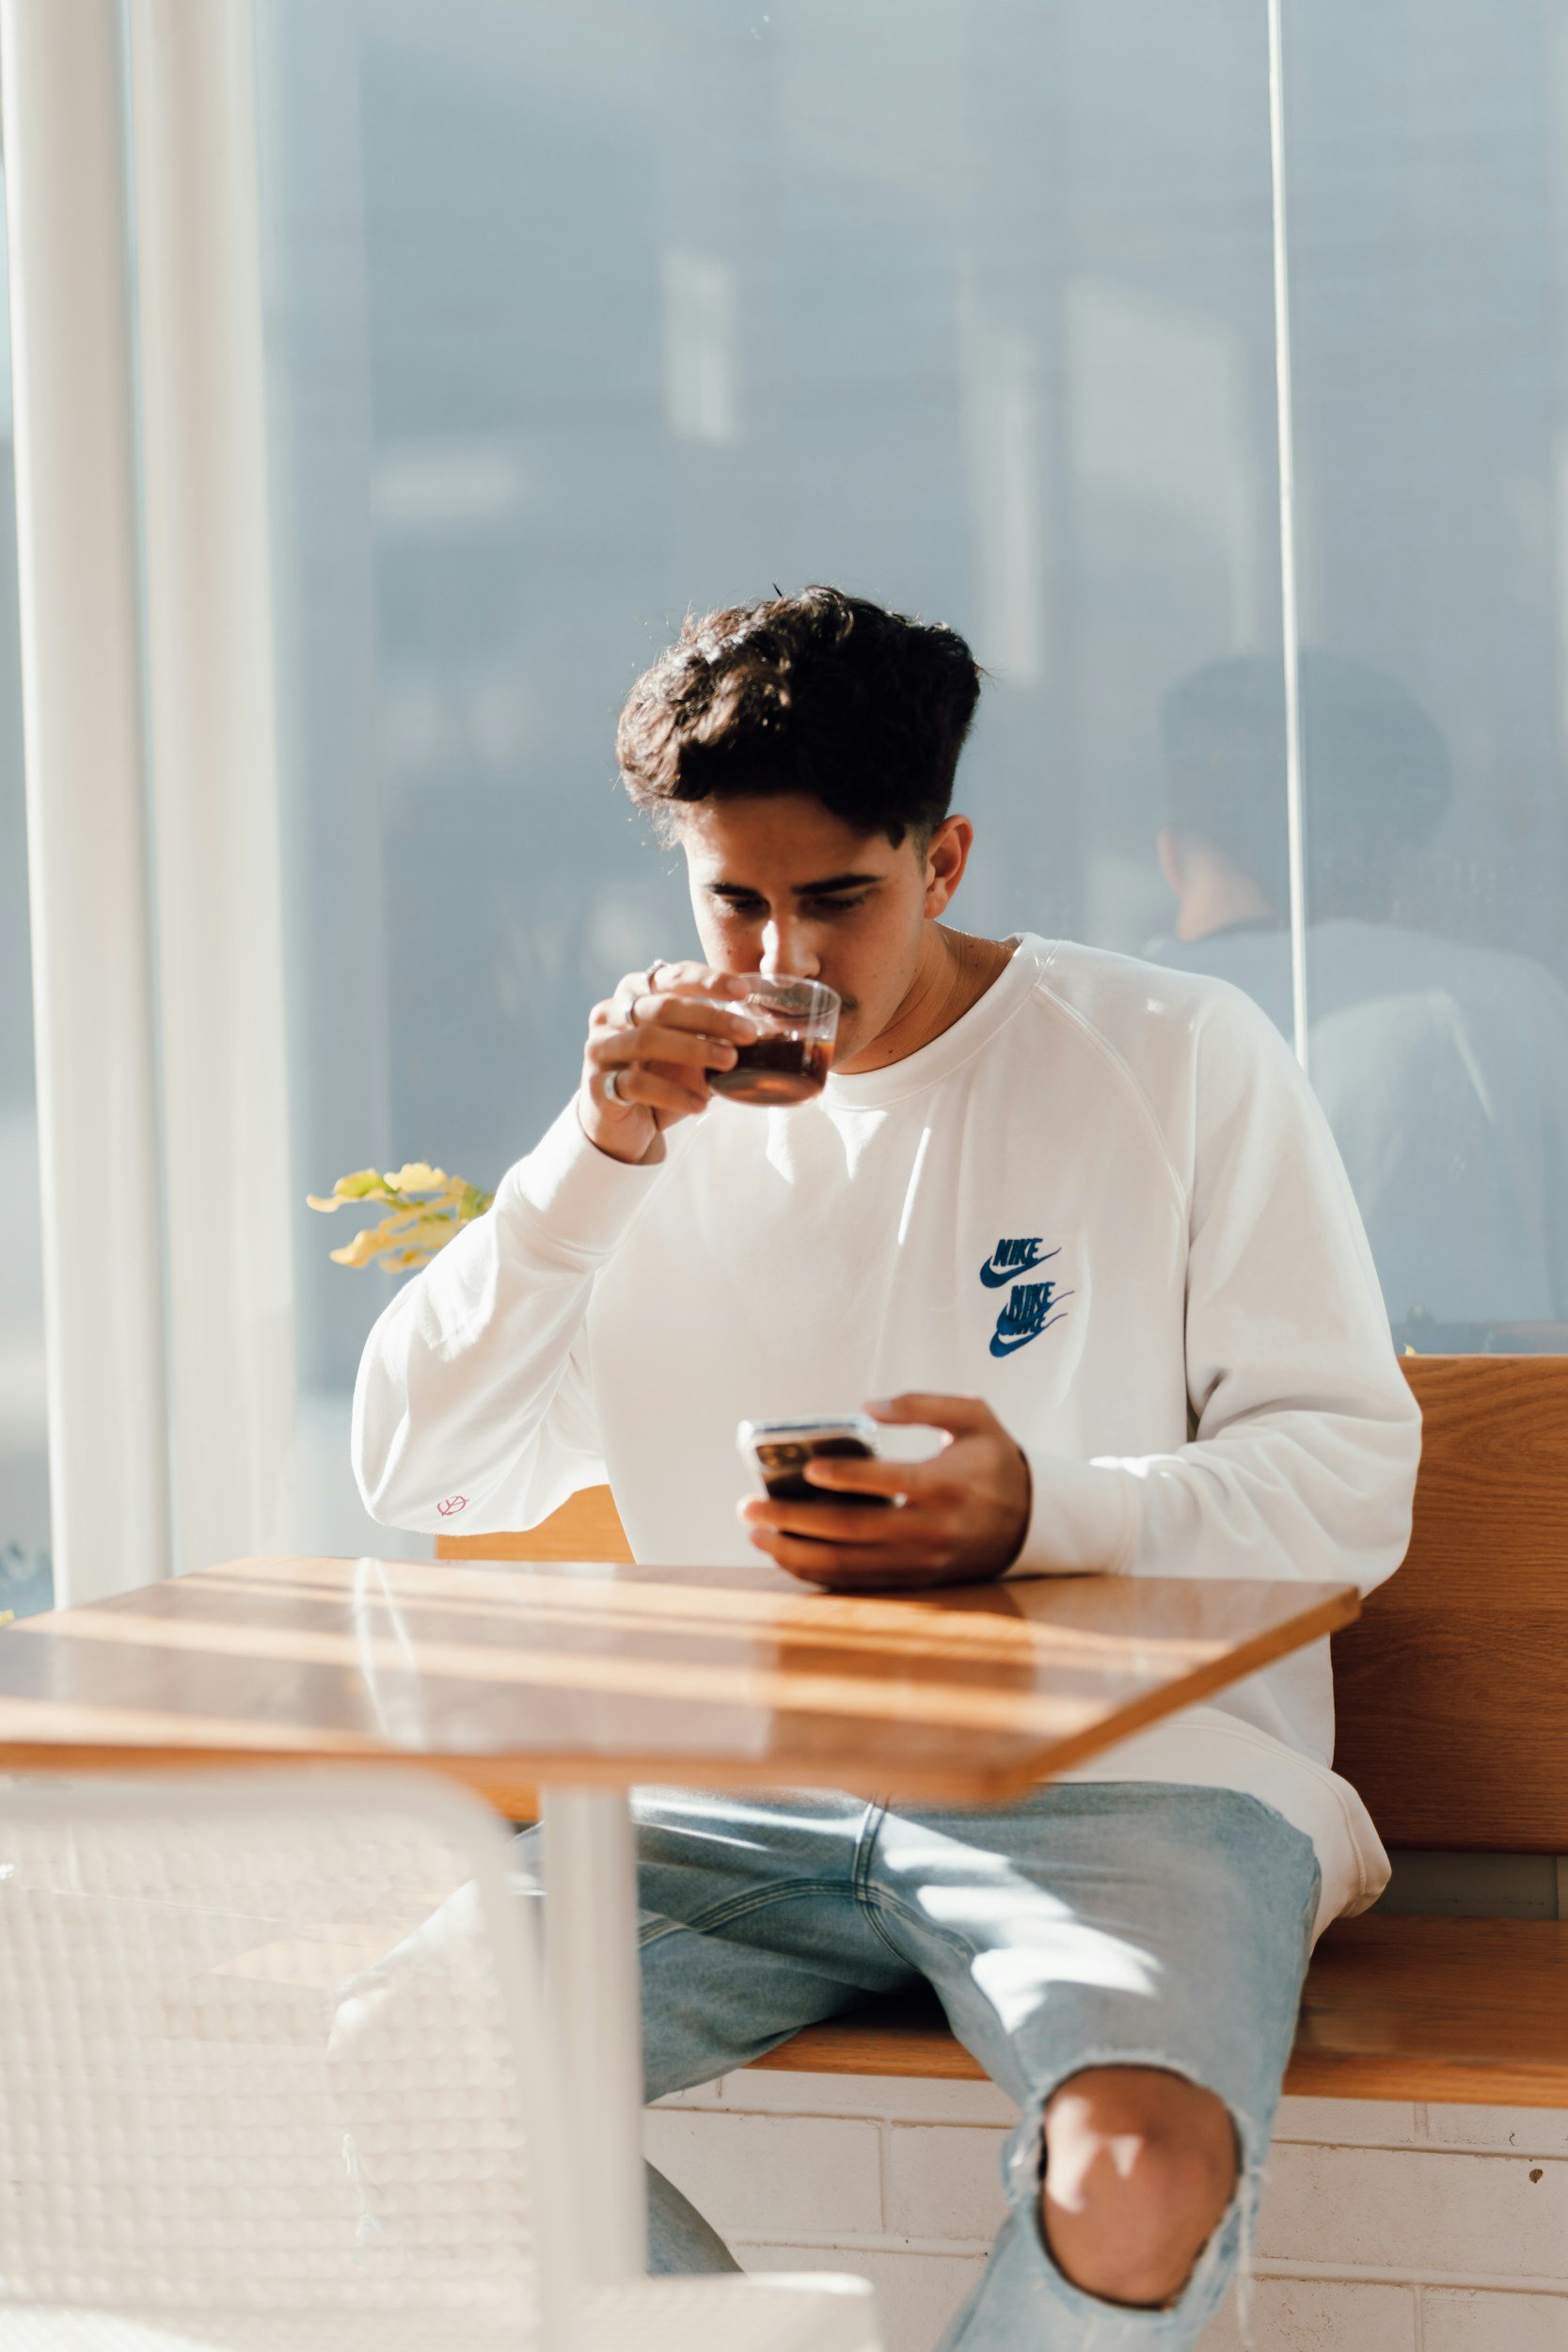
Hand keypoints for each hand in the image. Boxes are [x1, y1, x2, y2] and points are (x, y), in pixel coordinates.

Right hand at [579, 961, 757, 1165]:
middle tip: (748, 1033)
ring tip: (729, 1062)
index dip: (708, 980)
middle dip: (710, 1017)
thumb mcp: (687, 1050)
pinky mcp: (596, 1084)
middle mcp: (610, 1013)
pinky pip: (636, 1084)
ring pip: (646, 1039)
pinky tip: (700, 1104)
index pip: (672, 975)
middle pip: (662, 1006)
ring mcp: (599, 1048)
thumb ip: (711, 1033)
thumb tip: (762, 1028)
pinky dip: (673, 1093)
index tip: (744, 990)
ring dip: (694, 1049)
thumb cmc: (659, 1077)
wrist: (622, 1125)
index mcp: (634, 993)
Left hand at [740, 1394, 1031, 1590]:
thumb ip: (923, 1403)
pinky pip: (858, 1582)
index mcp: (947, 1485)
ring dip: (796, 1552)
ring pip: (849, 1564)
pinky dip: (818, 1573)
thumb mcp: (975, 1416)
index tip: (807, 1469)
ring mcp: (922, 1562)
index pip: (889, 1483)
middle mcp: (931, 1530)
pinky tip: (787, 1555)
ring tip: (756, 1534)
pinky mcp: (915, 1580)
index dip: (846, 1479)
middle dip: (795, 1520)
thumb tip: (866, 1406)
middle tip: (750, 1506)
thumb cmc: (996, 1459)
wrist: (1035, 1521)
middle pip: (854, 1530)